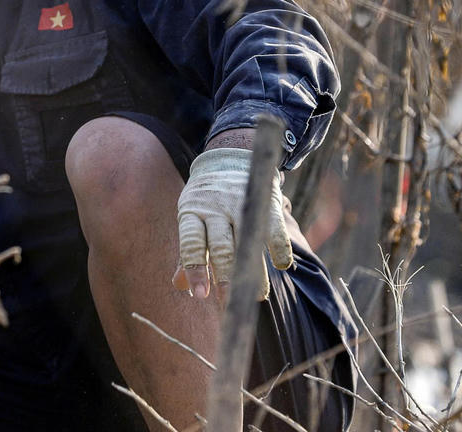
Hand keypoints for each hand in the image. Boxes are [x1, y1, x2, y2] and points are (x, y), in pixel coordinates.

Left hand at [174, 147, 291, 299]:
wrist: (228, 160)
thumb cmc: (206, 203)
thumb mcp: (192, 221)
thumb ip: (189, 253)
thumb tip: (180, 286)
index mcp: (191, 212)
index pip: (191, 243)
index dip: (195, 269)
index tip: (200, 295)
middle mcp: (214, 207)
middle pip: (220, 246)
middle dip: (225, 276)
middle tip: (230, 302)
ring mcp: (239, 203)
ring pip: (246, 240)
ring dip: (254, 270)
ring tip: (258, 296)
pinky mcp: (264, 199)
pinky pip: (273, 226)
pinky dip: (279, 247)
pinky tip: (281, 266)